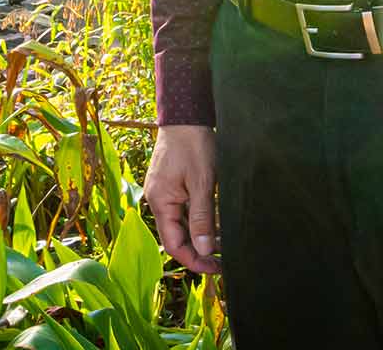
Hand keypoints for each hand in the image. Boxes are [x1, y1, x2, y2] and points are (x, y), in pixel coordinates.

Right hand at [143, 124, 221, 274]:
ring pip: (181, 224)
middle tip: (225, 258)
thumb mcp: (202, 183)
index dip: (194, 260)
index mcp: (160, 202)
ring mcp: (164, 192)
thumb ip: (202, 218)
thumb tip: (204, 250)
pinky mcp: (172, 185)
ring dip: (200, 236)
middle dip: (199, 250)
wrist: (186, 114)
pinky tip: (216, 223)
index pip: (173, 245)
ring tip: (224, 242)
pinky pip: (183, 211)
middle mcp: (158, 200)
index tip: (217, 267)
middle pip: (176, 237)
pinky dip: (199, 220)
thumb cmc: (193, 144)